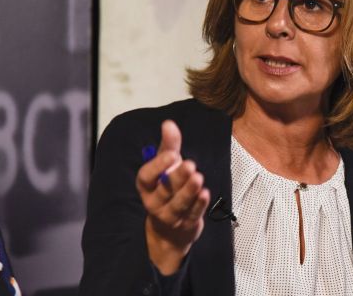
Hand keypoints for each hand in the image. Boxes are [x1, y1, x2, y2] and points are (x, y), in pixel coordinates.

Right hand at [136, 120, 210, 274]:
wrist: (170, 229)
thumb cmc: (168, 189)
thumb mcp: (166, 168)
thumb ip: (169, 147)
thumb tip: (168, 123)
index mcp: (147, 186)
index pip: (146, 177)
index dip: (158, 166)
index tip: (173, 154)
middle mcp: (154, 202)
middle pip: (165, 190)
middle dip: (177, 178)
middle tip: (190, 165)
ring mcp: (169, 216)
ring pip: (178, 204)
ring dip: (188, 191)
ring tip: (198, 178)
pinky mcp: (186, 225)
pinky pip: (192, 215)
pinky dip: (199, 205)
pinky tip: (206, 194)